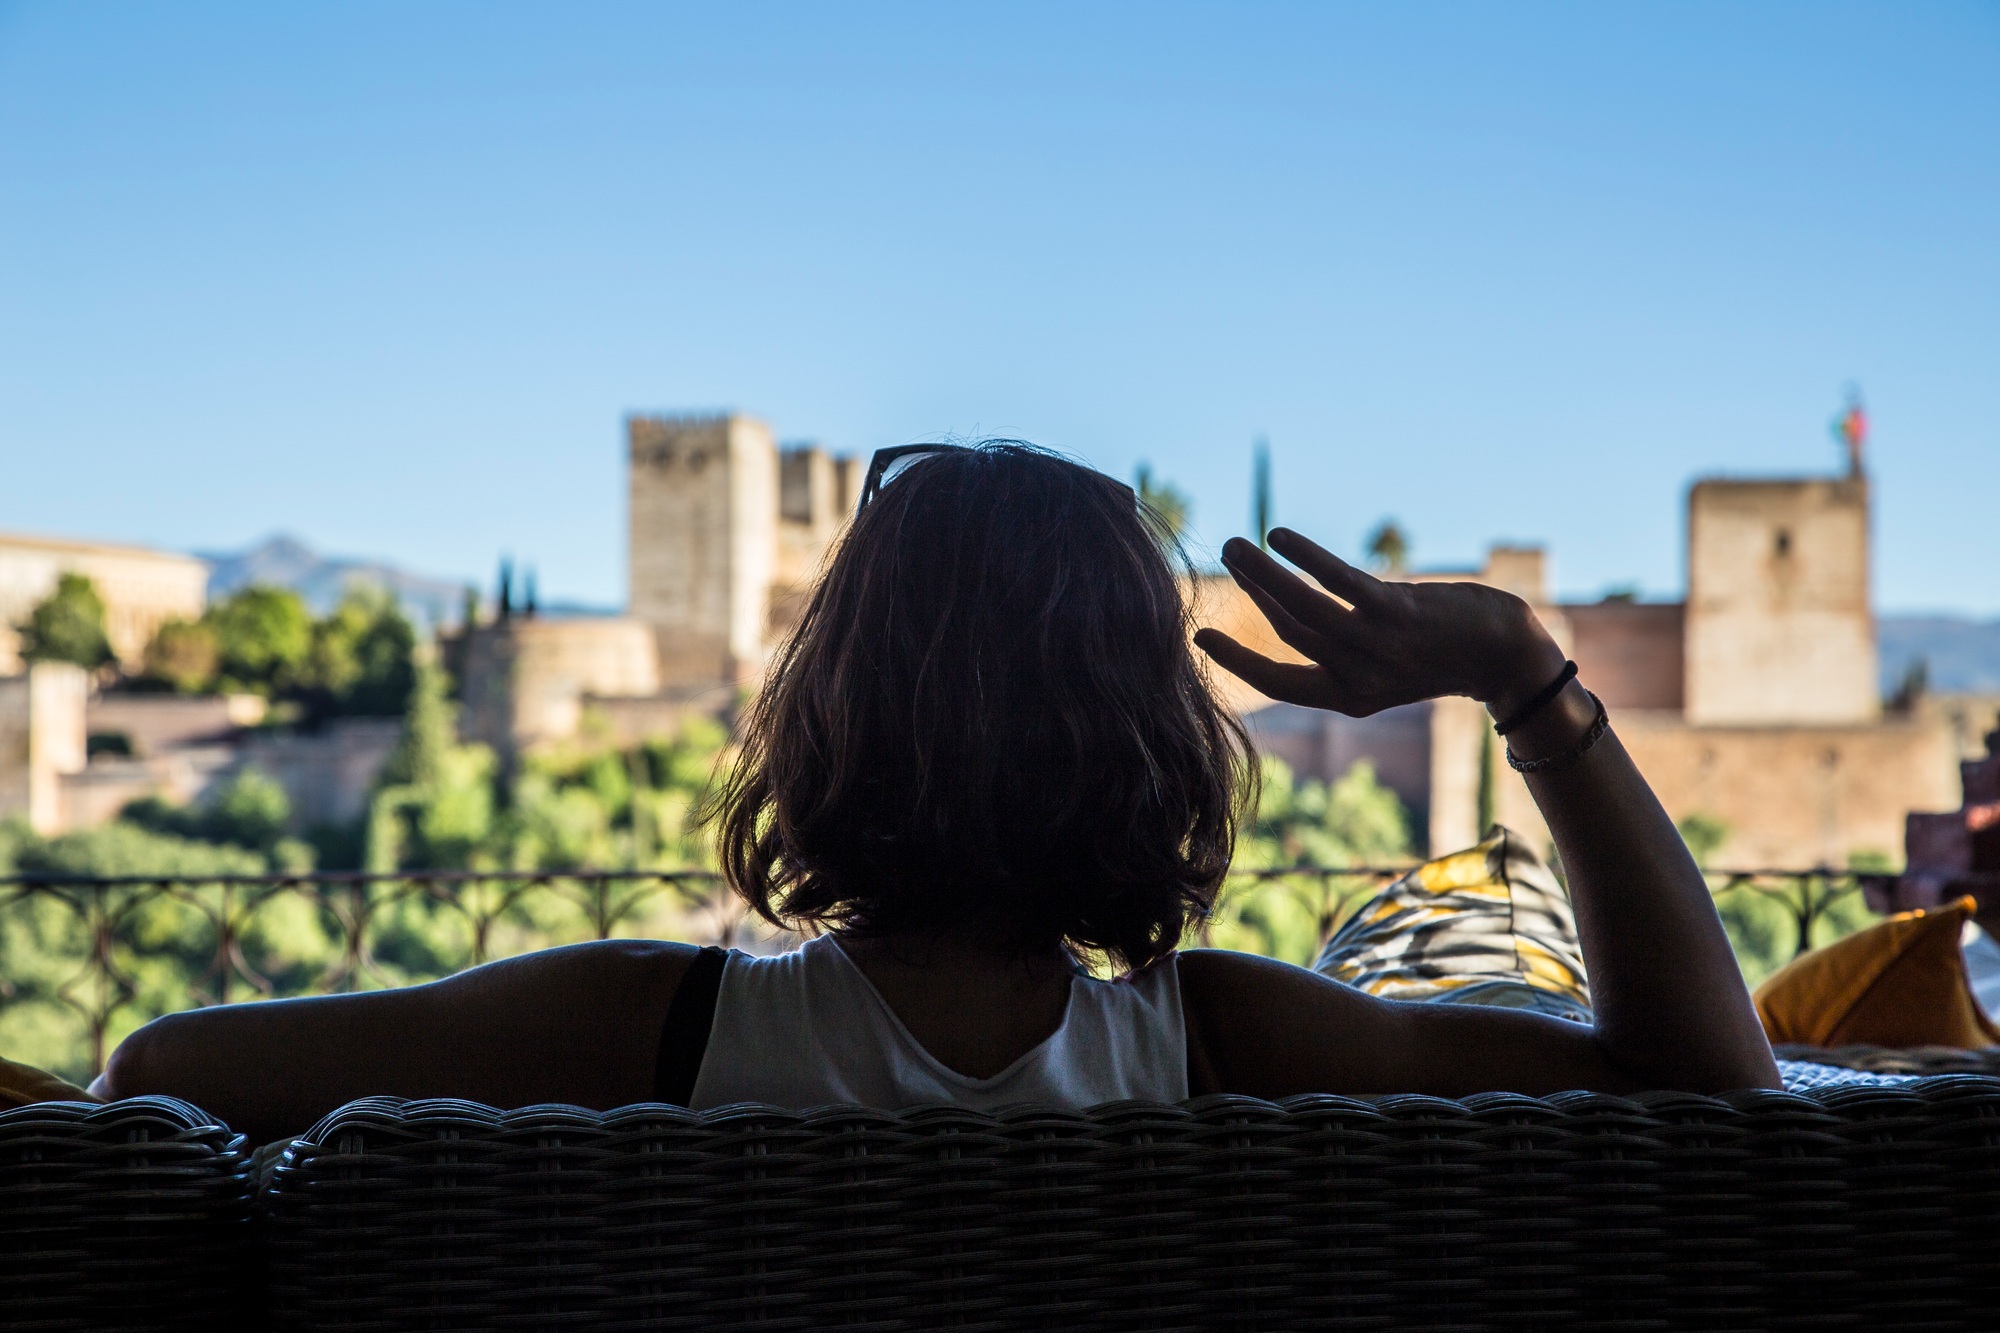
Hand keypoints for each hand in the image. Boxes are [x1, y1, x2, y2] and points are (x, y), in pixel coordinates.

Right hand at [1194, 528, 1566, 718]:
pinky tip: (1279, 536)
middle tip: (1225, 554)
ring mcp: (1375, 646)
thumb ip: (1343, 652)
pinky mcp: (1396, 613)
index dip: (1237, 661)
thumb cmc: (1442, 655)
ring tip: (1236, 545)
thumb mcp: (1387, 668)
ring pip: (1301, 608)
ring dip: (1262, 574)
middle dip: (1249, 592)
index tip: (1201, 636)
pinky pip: (1337, 580)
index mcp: (1350, 698)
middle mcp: (1357, 677)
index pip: (1278, 682)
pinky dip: (1303, 556)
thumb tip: (1298, 614)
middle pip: (1286, 631)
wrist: (1505, 654)